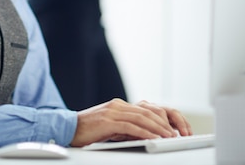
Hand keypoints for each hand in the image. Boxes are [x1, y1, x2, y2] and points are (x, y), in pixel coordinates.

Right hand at [70, 98, 192, 146]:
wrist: (68, 128)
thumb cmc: (88, 130)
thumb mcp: (111, 127)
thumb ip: (127, 127)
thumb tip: (147, 135)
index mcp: (119, 105)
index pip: (147, 108)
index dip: (163, 117)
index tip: (174, 127)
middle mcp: (118, 105)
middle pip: (148, 111)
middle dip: (165, 122)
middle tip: (177, 133)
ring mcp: (113, 111)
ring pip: (142, 117)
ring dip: (158, 128)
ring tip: (169, 137)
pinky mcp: (109, 120)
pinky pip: (131, 126)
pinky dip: (145, 132)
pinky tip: (153, 138)